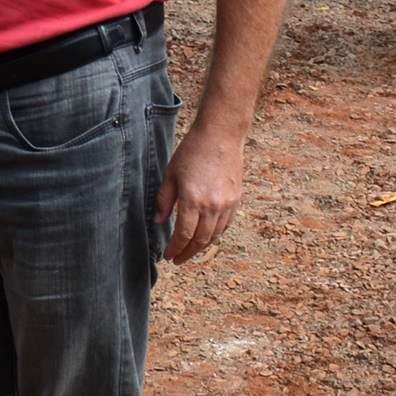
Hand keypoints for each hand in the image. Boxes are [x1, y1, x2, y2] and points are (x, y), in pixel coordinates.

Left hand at [154, 124, 244, 262]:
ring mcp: (227, 204)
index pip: (183, 235)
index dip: (175, 249)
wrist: (221, 136)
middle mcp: (212, 206)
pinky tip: (206, 236)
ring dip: (201, 246)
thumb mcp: (170, 175)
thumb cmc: (192, 152)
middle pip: (200, 240)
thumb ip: (164, 201)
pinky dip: (215, 234)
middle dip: (188, 253)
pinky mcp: (236, 200)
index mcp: (192, 200)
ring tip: (190, 250)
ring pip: (214, 235)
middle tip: (178, 259)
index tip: (169, 256)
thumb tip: (159, 222)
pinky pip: (225, 225)